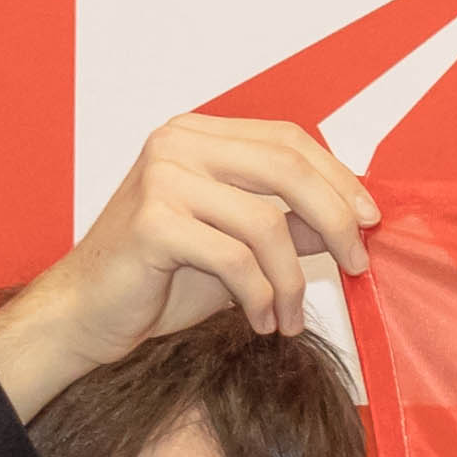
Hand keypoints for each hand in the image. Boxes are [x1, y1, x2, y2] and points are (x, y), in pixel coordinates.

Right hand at [0, 115, 380, 414]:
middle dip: (335, 219)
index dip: (338, 177)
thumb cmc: (157, 279)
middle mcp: (177, 144)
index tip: (371, 219)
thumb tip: (353, 222)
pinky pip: (236, 260)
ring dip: (292, 281)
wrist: (86, 314)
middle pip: (287, 168)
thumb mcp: (238, 246)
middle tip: (357, 264)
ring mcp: (162, 179)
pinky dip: (261, 297)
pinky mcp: (154, 223)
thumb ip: (289, 226)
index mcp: (197, 135)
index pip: (287, 140)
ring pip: (267, 223)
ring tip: (290, 317)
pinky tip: (263, 322)